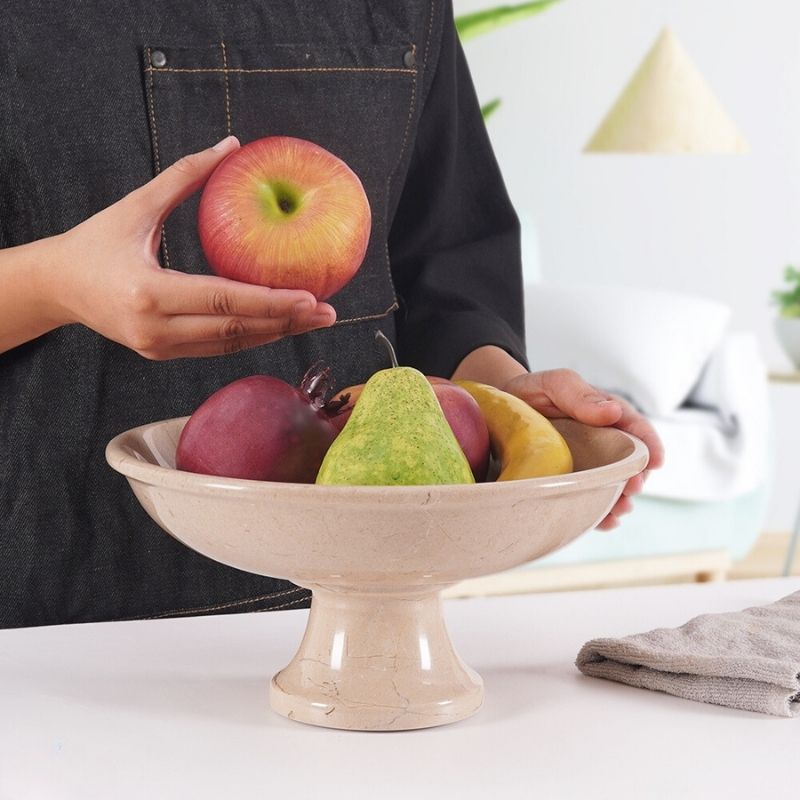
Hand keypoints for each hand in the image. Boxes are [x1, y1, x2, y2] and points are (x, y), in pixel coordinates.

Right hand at [43, 136, 335, 358]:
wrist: (57, 287)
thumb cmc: (94, 242)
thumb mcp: (137, 206)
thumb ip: (184, 176)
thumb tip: (230, 145)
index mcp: (148, 293)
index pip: (222, 301)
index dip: (270, 303)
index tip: (310, 297)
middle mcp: (155, 329)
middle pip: (235, 331)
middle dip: (286, 322)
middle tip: (328, 311)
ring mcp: (159, 347)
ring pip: (230, 346)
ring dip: (275, 333)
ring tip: (314, 320)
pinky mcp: (163, 354)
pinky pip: (217, 349)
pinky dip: (251, 336)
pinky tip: (279, 325)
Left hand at [502, 369, 664, 529]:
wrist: (499, 410)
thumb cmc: (532, 391)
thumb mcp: (555, 383)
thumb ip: (580, 395)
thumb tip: (613, 412)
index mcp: (606, 414)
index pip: (636, 429)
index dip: (650, 446)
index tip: (656, 462)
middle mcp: (602, 443)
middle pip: (628, 464)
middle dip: (635, 478)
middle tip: (631, 489)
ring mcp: (588, 466)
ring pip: (611, 486)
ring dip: (619, 500)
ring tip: (618, 511)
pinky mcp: (570, 483)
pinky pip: (589, 500)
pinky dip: (599, 514)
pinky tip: (604, 522)